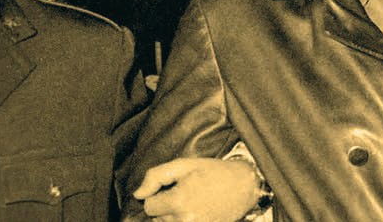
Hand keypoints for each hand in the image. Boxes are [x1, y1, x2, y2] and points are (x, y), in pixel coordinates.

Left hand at [132, 158, 259, 221]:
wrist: (244, 186)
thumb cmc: (214, 172)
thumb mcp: (184, 165)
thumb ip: (156, 176)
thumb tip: (138, 194)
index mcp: (178, 201)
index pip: (149, 206)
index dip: (157, 195)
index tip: (172, 188)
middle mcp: (185, 220)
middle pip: (157, 218)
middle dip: (166, 206)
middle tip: (185, 193)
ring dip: (173, 216)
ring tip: (191, 202)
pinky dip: (182, 220)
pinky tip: (195, 211)